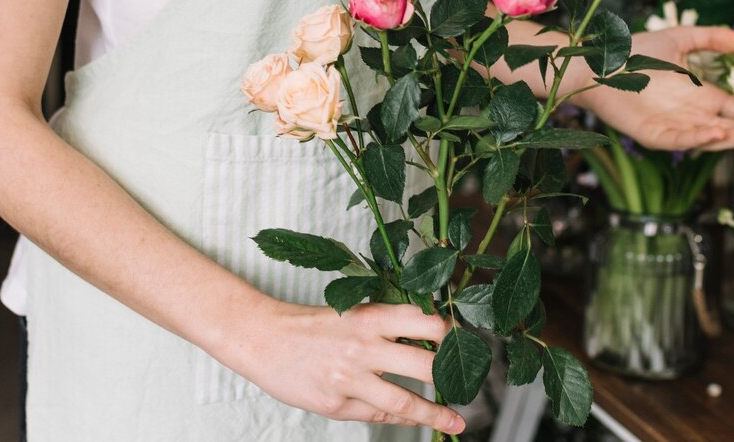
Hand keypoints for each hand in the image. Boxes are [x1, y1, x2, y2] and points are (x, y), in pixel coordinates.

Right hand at [227, 301, 465, 433]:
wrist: (264, 340)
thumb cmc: (314, 325)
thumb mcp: (353, 311)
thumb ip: (389, 322)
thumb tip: (432, 331)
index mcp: (370, 317)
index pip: (423, 320)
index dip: (448, 330)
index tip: (465, 337)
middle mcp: (363, 346)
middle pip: (423, 363)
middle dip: (450, 374)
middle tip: (469, 380)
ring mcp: (349, 378)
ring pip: (404, 400)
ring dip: (435, 413)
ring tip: (456, 421)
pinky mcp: (336, 404)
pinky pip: (379, 415)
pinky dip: (402, 418)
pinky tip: (418, 420)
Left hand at [578, 26, 733, 150]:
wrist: (600, 63)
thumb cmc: (637, 52)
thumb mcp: (681, 39)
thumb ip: (713, 39)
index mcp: (704, 96)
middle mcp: (695, 115)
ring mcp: (676, 128)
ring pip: (715, 138)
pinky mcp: (655, 136)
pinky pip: (682, 140)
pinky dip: (700, 139)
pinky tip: (720, 133)